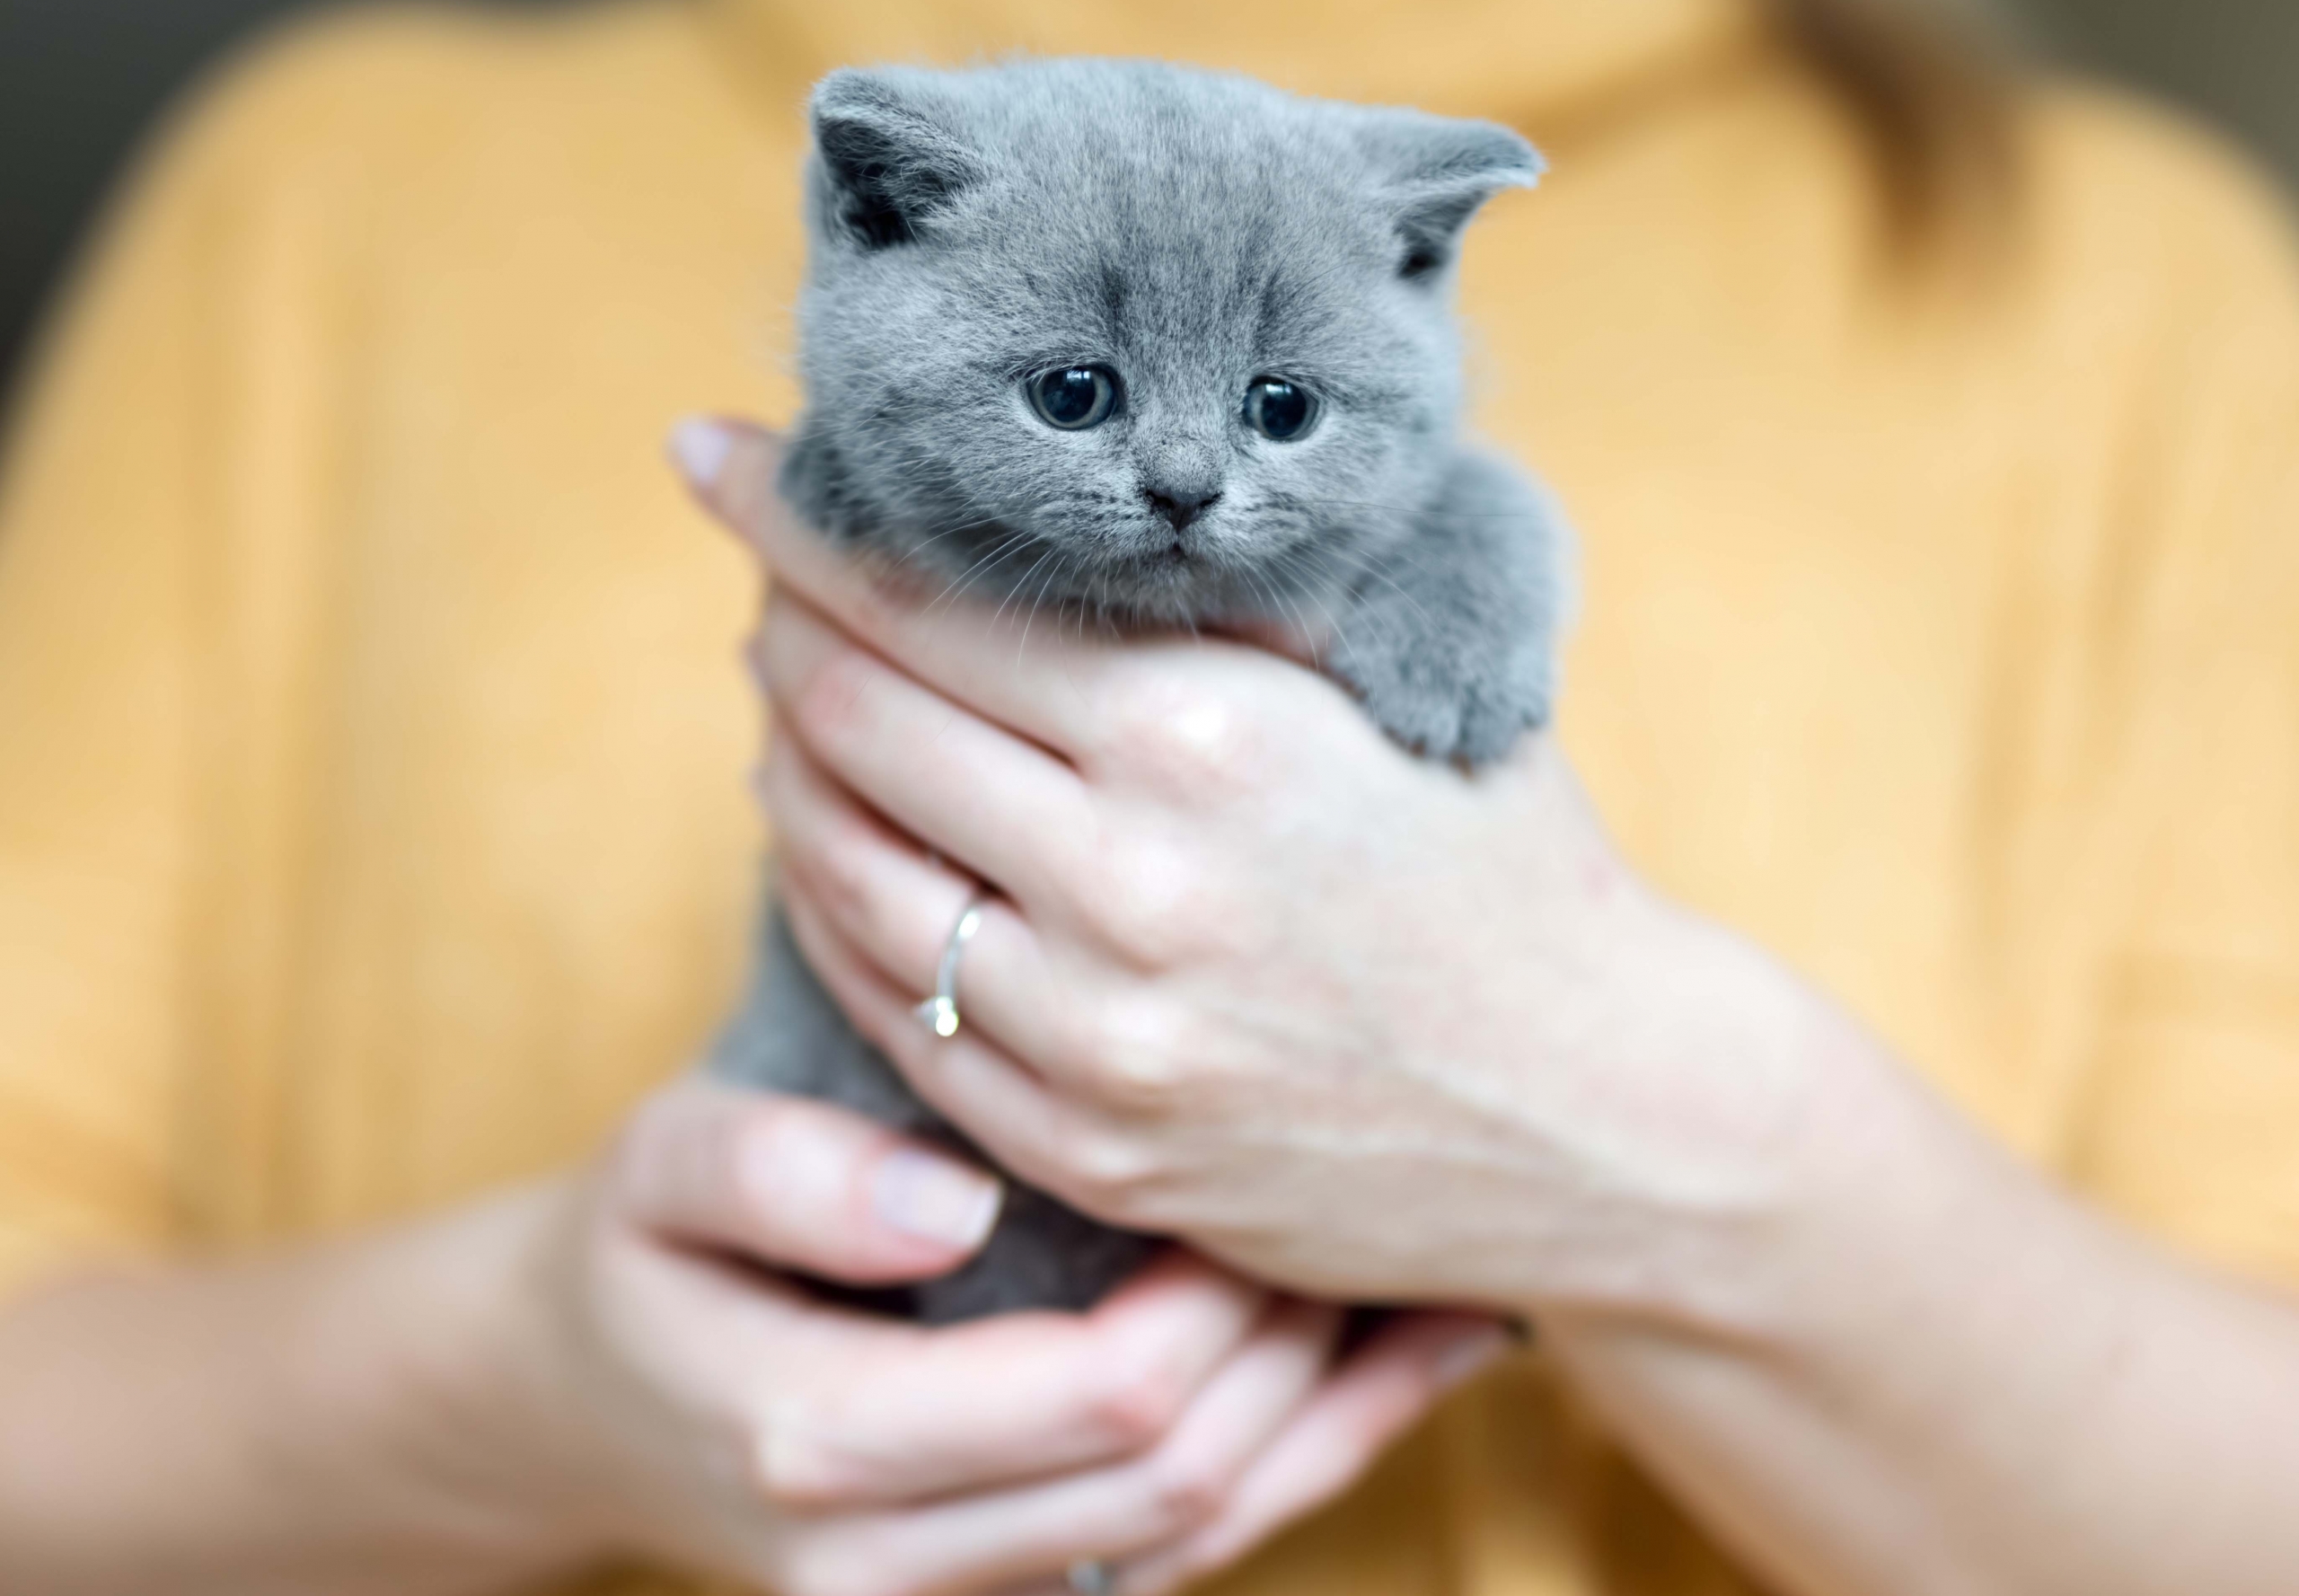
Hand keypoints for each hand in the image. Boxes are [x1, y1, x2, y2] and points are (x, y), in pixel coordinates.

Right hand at [508, 1079, 1507, 1595]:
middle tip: (1357, 1194)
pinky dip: (1300, 1458)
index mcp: (819, 1449)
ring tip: (1430, 1276)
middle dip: (1294, 1341)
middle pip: (1178, 1478)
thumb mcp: (659, 1169)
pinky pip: (1182, 1550)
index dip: (1215, 1292)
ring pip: (1204, 1533)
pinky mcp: (1003, 1593)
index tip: (1263, 1162)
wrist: (588, 1393)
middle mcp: (892, 1571)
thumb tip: (956, 1207)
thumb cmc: (642, 1249)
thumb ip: (778, 1175)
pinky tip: (1389, 1360)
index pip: (1100, 1398)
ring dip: (1330, 1410)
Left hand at [677, 415, 1839, 1323]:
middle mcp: (1132, 885)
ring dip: (786, 766)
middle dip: (777, 625)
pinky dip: (832, 911)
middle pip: (855, 721)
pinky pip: (889, 1012)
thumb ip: (1234, 589)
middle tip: (762, 573)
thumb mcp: (1405, 675)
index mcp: (1209, 733)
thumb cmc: (1511, 862)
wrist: (1605, 1117)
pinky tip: (827, 849)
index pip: (925, 598)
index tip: (717, 455)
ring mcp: (1099, 1039)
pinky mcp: (1089, 1150)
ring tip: (781, 701)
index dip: (794, 516)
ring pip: (844, 870)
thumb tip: (1064, 486)